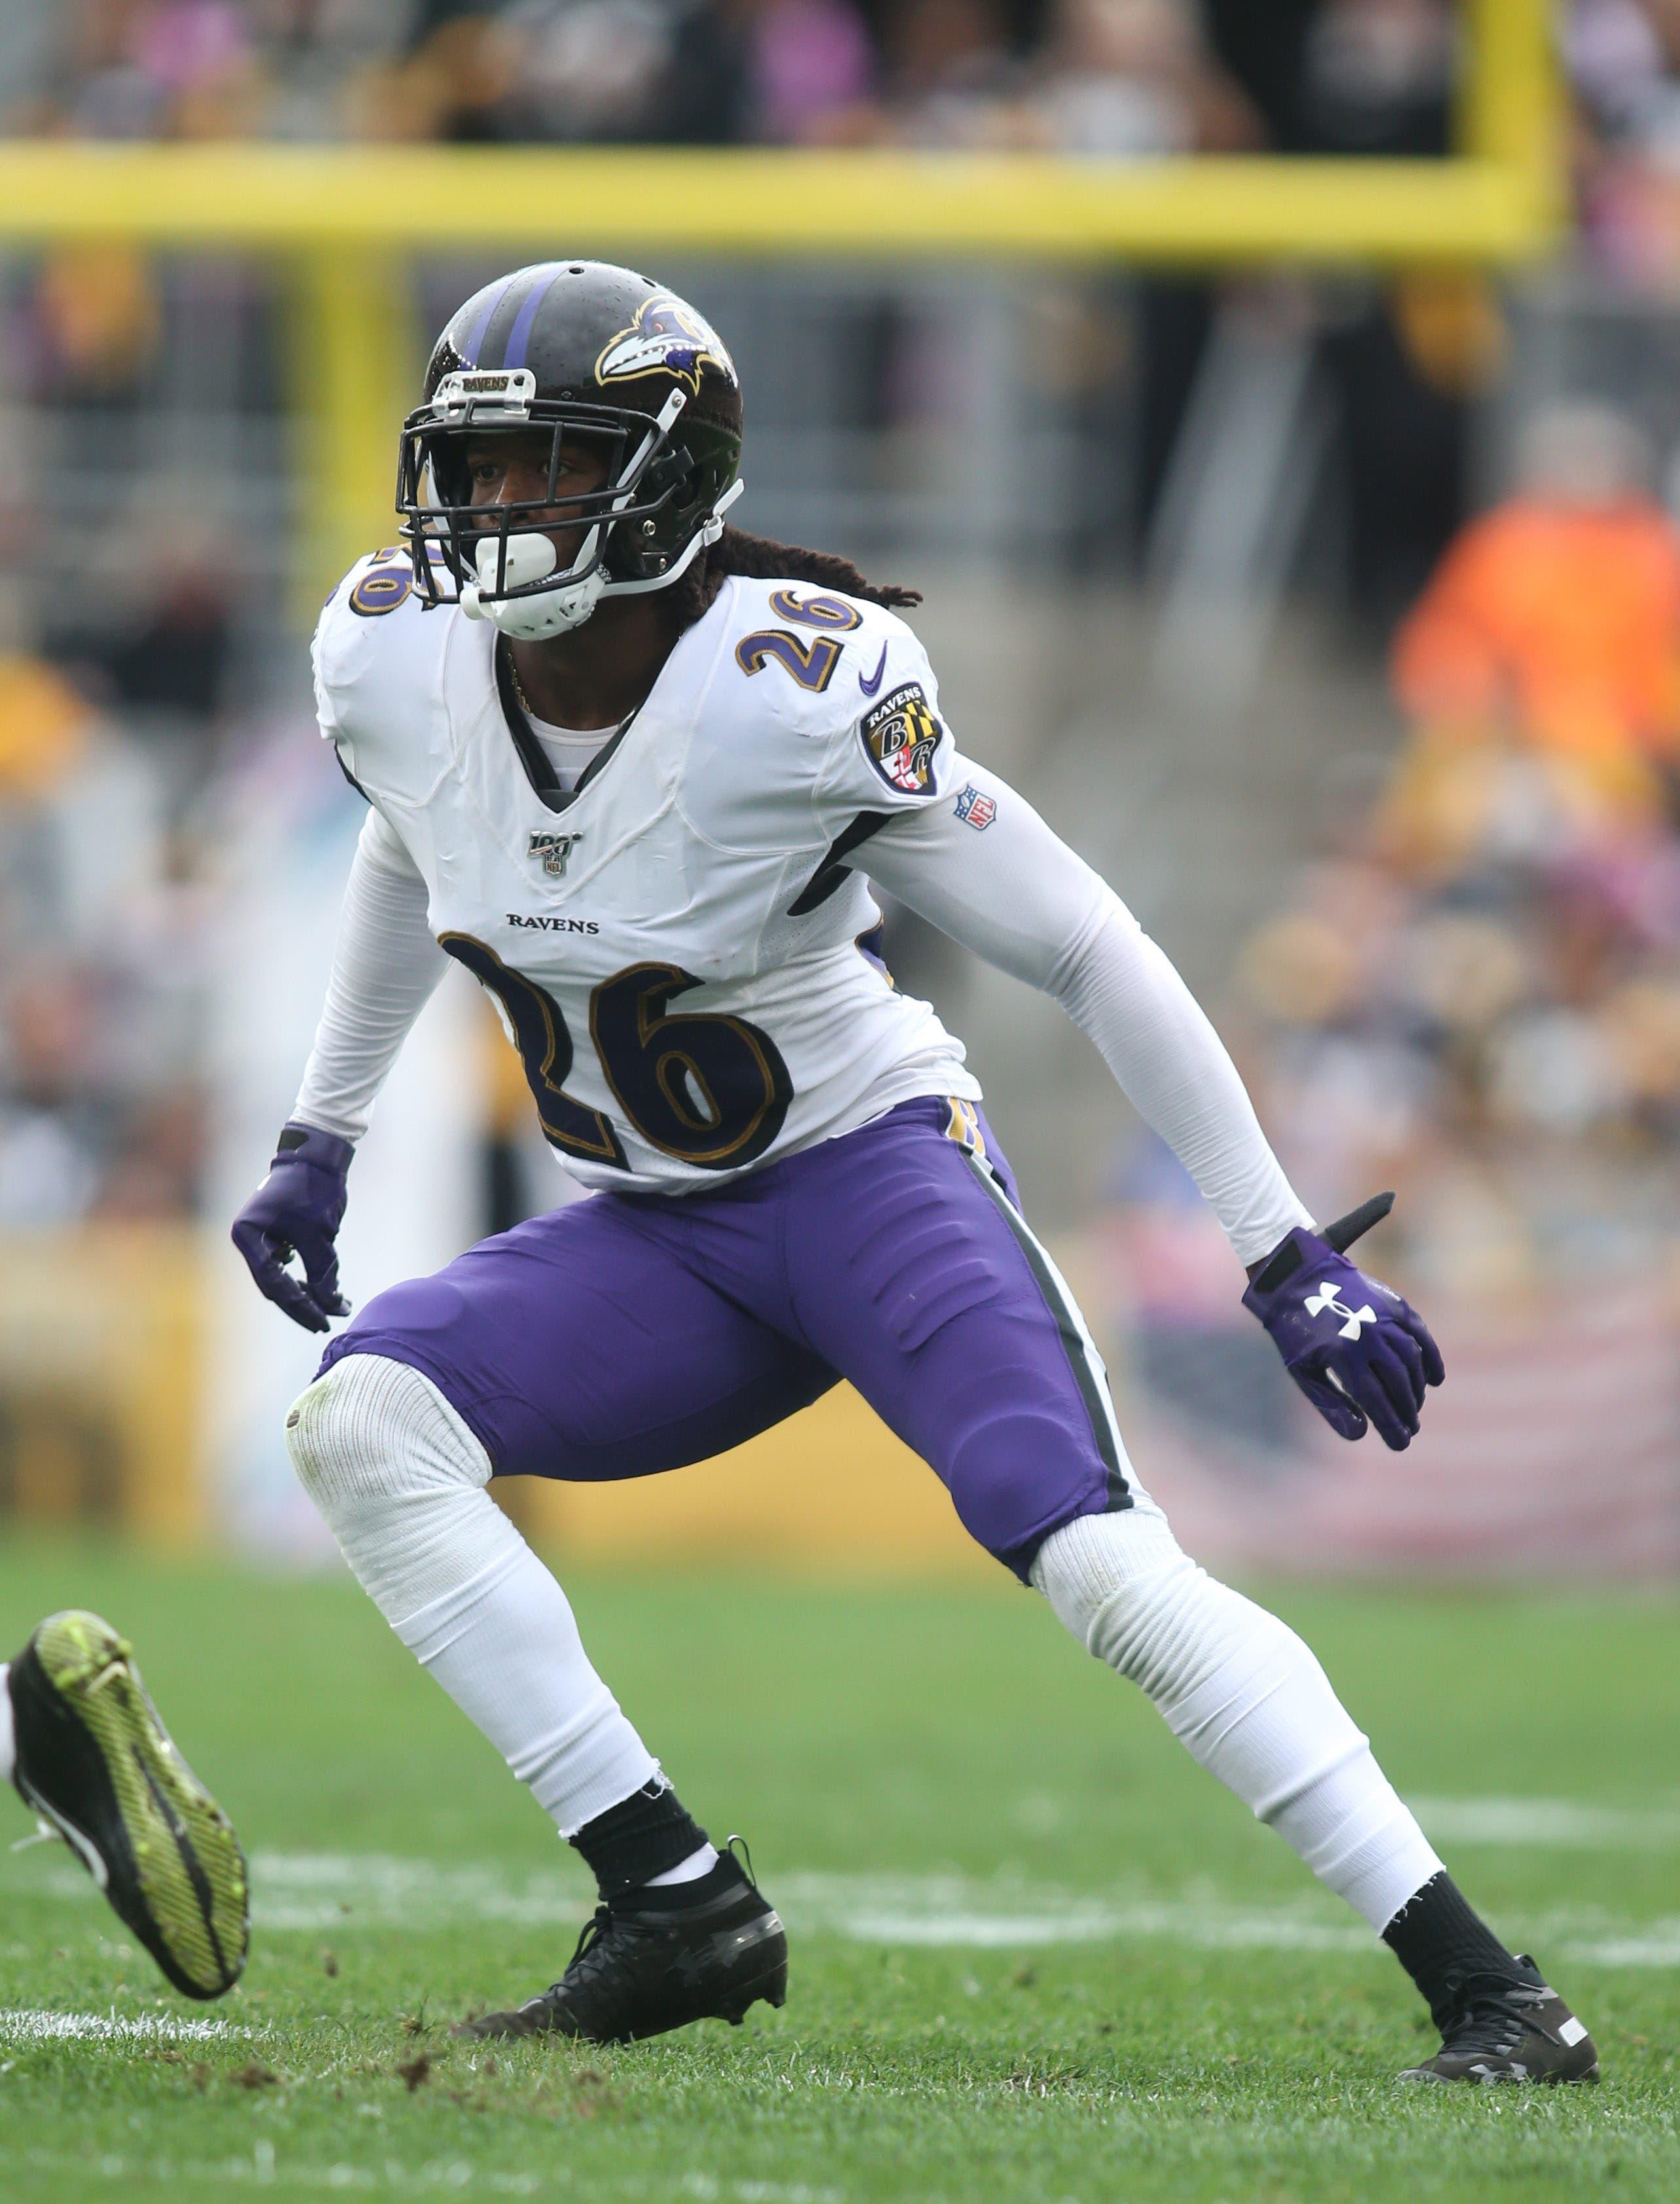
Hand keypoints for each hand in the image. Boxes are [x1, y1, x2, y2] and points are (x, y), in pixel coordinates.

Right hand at [230, 1124, 353, 1333]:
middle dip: (302, 1303)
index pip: (273, 1283)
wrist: (317, 1155)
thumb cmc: (314, 1188)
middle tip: (325, 1322)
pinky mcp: (273, 1235)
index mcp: (247, 1235)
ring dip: (306, 1290)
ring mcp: (259, 1237)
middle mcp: (247, 1238)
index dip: (298, 1306)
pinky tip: (322, 1285)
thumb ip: (323, 1272)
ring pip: (281, 1276)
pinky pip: (287, 1264)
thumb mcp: (320, 1234)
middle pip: (273, 1284)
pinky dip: (305, 1274)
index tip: (321, 1322)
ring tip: (334, 1304)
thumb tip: (331, 1306)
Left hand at [1243, 1194, 1443, 1450]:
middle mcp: (1368, 1336)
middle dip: (1407, 1411)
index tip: (1401, 1444)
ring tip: (1414, 1407)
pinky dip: (1431, 1356)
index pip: (1376, 1401)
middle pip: (1399, 1383)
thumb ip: (1331, 1404)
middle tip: (1411, 1428)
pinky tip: (1435, 1379)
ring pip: (1412, 1361)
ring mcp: (1384, 1317)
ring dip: (1417, 1389)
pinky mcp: (1393, 1304)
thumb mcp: (1302, 1370)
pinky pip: (1420, 1334)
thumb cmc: (1294, 1330)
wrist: (1295, 1276)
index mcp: (1343, 1355)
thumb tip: (1361, 1433)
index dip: (1391, 1426)